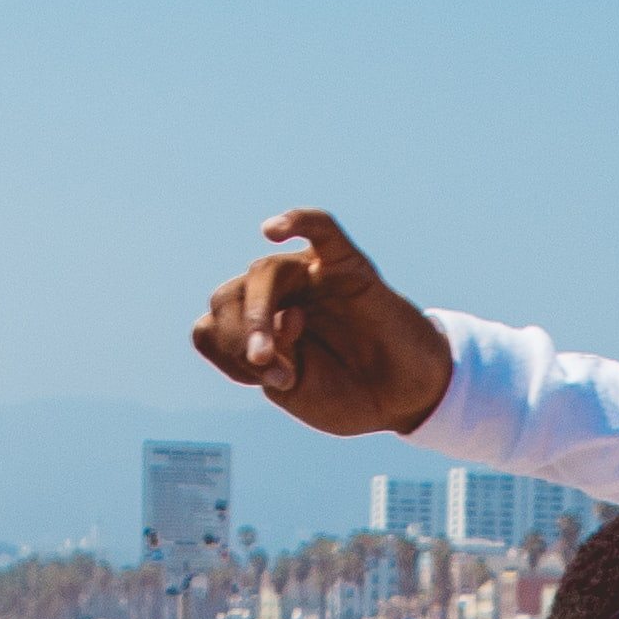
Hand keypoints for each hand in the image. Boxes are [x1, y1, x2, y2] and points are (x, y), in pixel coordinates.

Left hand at [191, 209, 451, 437]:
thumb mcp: (296, 392)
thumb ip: (265, 366)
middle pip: (229, 294)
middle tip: (274, 372)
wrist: (405, 397)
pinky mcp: (347, 265)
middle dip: (239, 337)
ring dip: (257, 314)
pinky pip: (320, 228)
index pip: (213, 323)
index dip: (226, 353)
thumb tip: (261, 331)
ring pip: (264, 272)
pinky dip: (296, 221)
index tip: (266, 380)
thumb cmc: (350, 393)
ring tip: (270, 354)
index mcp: (258, 325)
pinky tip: (274, 229)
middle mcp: (279, 294)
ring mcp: (311, 276)